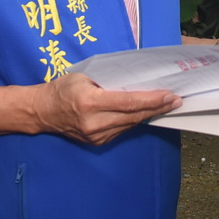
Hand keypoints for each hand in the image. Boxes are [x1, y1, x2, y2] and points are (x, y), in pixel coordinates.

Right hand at [32, 72, 180, 144]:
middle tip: (176, 100)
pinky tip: (145, 112)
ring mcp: (96, 135)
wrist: (42, 112)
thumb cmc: (63, 89)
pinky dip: (135, 119)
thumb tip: (136, 81)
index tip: (170, 96)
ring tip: (166, 104)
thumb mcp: (84, 76)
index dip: (152, 100)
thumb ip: (109, 80)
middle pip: (134, 116)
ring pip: (130, 124)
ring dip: (149, 114)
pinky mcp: (97, 142)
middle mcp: (94, 123)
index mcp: (90, 103)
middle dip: (158, 108)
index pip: (129, 102)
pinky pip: (122, 129)